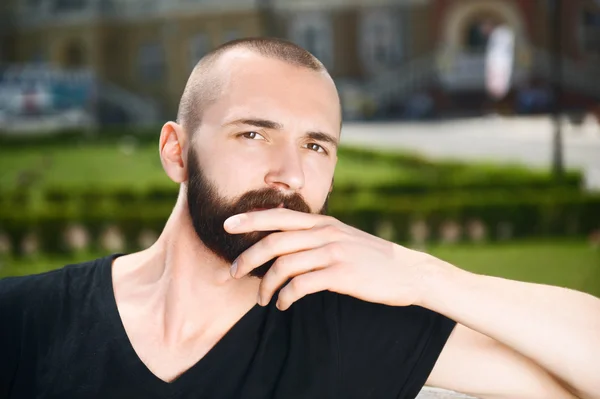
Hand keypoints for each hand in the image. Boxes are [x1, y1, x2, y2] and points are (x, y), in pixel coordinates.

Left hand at [224, 208, 439, 309]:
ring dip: (266, 285)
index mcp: (323, 223)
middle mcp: (325, 233)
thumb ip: (316, 235)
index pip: (279, 216)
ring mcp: (333, 252)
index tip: (227, 225)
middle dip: (247, 258)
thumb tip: (286, 240)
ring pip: (284, 265)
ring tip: (262, 299)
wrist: (408, 272)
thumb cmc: (370, 257)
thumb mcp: (342, 237)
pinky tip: (284, 304)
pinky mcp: (341, 274)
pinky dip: (287, 296)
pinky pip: (302, 285)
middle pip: (274, 241)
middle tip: (231, 274)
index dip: (250, 219)